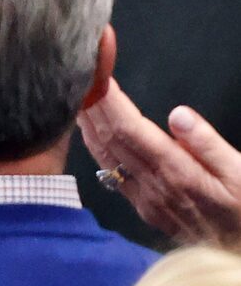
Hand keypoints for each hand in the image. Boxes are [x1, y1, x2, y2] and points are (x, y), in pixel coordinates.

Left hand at [79, 79, 240, 248]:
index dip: (108, 102)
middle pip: (110, 140)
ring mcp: (146, 201)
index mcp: (177, 173)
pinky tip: (91, 133)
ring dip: (88, 126)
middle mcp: (153, 187)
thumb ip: (208, 145)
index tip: (96, 76)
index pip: (129, 130)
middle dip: (91, 107)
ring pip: (105, 157)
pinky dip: (97, 147)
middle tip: (78, 77)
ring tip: (76, 97)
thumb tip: (178, 115)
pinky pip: (112, 173)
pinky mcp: (145, 209)